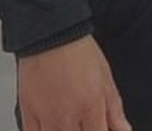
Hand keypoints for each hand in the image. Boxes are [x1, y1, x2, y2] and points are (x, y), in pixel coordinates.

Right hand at [17, 35, 131, 130]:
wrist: (50, 31)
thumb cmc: (77, 49)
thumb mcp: (104, 76)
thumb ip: (114, 108)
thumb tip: (123, 129)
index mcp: (90, 106)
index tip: (99, 127)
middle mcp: (68, 115)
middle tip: (84, 122)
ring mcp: (46, 116)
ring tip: (69, 122)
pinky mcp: (28, 112)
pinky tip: (51, 126)